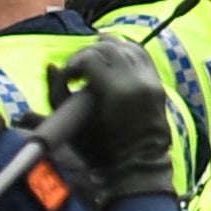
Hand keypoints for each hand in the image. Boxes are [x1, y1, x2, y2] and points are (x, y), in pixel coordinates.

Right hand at [47, 38, 177, 204]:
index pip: (90, 57)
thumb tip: (52, 66)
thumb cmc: (100, 148)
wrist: (137, 163)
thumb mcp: (72, 121)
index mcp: (117, 91)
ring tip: (92, 62)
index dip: (74, 63)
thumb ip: (57, 91)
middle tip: (77, 70)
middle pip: (108, 48)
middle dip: (87, 54)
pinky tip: (112, 60)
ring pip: (128, 47)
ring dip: (107, 50)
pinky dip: (126, 52)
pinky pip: (142, 57)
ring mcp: (152, 82)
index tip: (68, 77)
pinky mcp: (158, 85)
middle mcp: (138, 82)